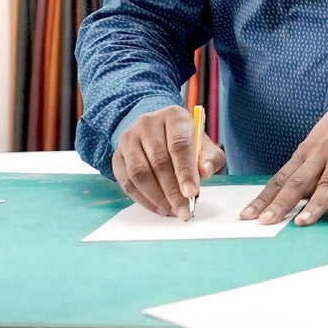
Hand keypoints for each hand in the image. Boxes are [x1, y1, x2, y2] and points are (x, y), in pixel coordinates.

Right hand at [112, 104, 226, 219]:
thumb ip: (210, 158)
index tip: (191, 193)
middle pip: (159, 162)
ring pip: (139, 174)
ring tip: (172, 211)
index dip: (185, 171)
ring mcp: (129, 139)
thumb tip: (205, 172)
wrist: (158, 130)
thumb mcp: (205, 144)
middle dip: (172, 191)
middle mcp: (148, 123)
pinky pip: (127, 182)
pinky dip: (143, 199)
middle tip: (183, 210)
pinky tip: (158, 207)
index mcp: (174, 116)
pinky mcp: (117, 155)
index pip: (179, 145)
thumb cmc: (186, 140)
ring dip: (156, 197)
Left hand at [241, 105, 327, 225]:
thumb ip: (307, 175)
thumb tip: (289, 204)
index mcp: (304, 155)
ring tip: (303, 221)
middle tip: (268, 221)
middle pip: (298, 182)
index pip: (280, 180)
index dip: (264, 198)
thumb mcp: (316, 149)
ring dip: (315, 202)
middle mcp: (319, 154)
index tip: (248, 215)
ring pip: (327, 180)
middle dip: (282, 203)